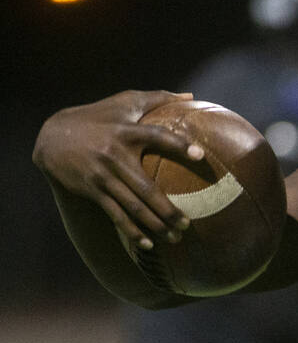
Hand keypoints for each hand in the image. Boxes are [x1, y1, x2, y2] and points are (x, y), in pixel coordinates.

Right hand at [32, 90, 202, 250]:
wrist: (53, 137)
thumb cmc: (99, 118)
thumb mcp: (123, 103)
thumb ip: (157, 98)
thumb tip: (192, 97)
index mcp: (127, 132)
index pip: (156, 136)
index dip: (178, 145)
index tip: (199, 155)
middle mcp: (114, 155)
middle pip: (147, 188)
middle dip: (169, 210)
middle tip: (189, 224)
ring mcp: (102, 175)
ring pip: (133, 206)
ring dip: (156, 225)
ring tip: (176, 237)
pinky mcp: (92, 189)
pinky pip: (116, 214)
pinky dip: (132, 231)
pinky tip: (149, 244)